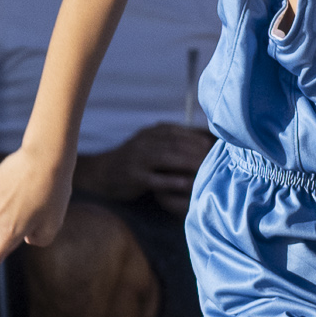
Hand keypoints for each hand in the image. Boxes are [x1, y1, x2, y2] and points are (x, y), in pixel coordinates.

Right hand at [75, 123, 209, 211]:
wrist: (101, 173)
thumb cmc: (134, 160)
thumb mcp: (150, 143)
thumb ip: (172, 140)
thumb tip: (205, 141)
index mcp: (150, 133)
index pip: (177, 132)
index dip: (196, 139)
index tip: (213, 147)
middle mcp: (143, 143)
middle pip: (175, 144)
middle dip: (196, 152)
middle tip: (215, 161)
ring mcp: (137, 160)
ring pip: (166, 159)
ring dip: (188, 164)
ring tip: (206, 170)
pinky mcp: (133, 178)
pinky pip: (155, 179)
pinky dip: (172, 181)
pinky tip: (188, 184)